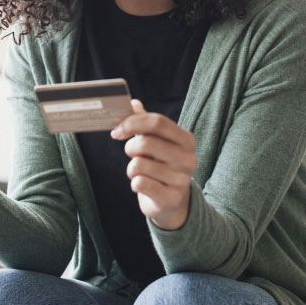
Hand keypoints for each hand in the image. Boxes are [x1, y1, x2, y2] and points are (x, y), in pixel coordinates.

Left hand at [111, 99, 196, 229]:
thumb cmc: (160, 164)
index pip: (157, 122)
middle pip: (146, 142)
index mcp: (186, 139)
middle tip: (131, 153)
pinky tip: (143, 184)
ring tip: (139, 172)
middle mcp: (188, 158)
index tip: (117, 131)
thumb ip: (145, 122)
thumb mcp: (155, 141)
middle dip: (130, 148)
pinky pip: (140, 183)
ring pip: (139, 165)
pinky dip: (134, 183)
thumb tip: (133, 103)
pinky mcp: (171, 198)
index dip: (132, 123)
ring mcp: (182, 180)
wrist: (170, 201)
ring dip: (131, 168)